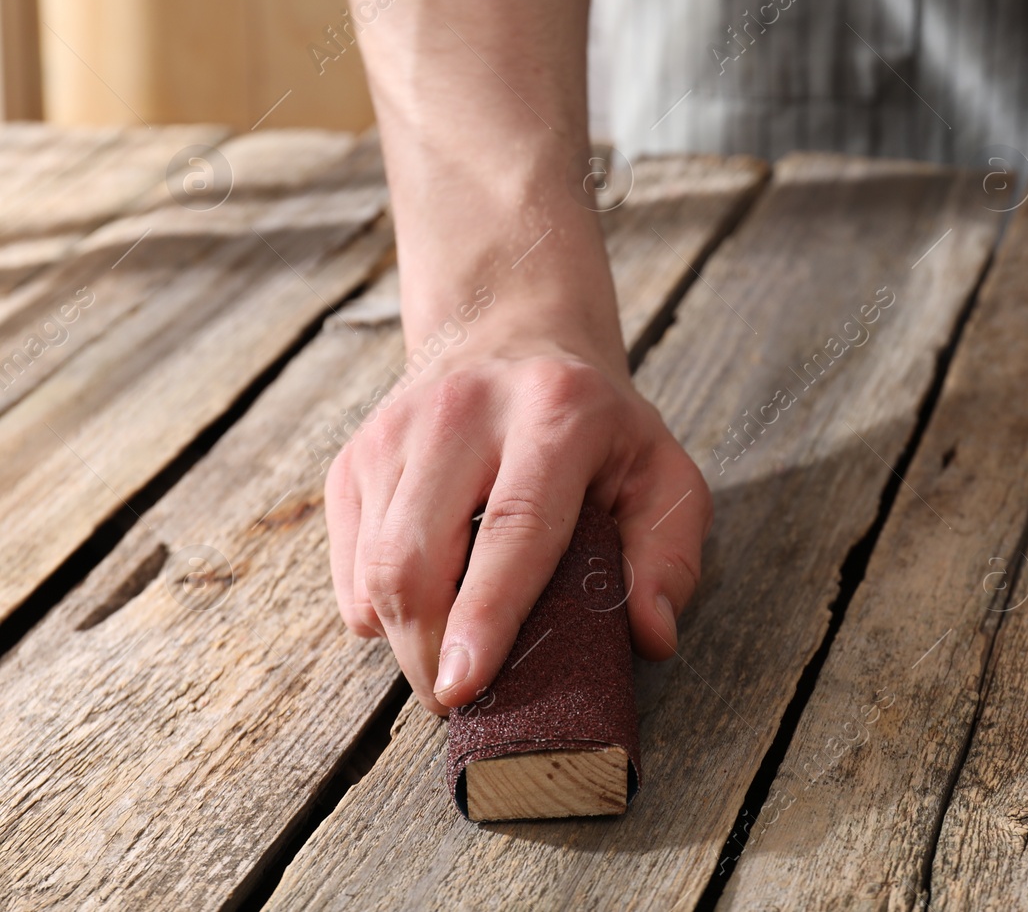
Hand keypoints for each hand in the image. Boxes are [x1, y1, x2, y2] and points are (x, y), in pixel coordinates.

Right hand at [325, 340, 709, 713]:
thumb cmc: (598, 425)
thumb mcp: (662, 472)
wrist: (513, 335)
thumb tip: (651, 635)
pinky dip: (379, 610)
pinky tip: (426, 605)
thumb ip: (670, 554)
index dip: (485, 615)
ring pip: (374, 570)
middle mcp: (463, 412)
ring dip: (405, 640)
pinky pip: (349, 567)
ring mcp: (395, 432)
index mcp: (555, 414)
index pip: (513, 527)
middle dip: (429, 652)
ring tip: (449, 659)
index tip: (465, 686)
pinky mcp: (354, 457)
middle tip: (463, 700)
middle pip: (417, 559)